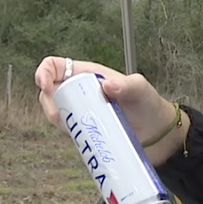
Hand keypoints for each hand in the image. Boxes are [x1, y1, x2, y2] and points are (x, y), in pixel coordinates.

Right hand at [33, 57, 188, 164]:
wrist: (158, 135)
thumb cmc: (149, 106)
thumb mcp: (141, 89)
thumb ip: (128, 85)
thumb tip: (107, 85)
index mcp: (89, 75)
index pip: (56, 66)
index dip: (44, 73)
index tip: (46, 86)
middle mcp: (81, 92)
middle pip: (50, 91)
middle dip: (49, 101)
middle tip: (60, 114)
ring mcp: (82, 112)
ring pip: (56, 112)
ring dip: (56, 118)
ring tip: (71, 126)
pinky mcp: (85, 130)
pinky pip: (68, 130)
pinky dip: (67, 133)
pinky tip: (78, 136)